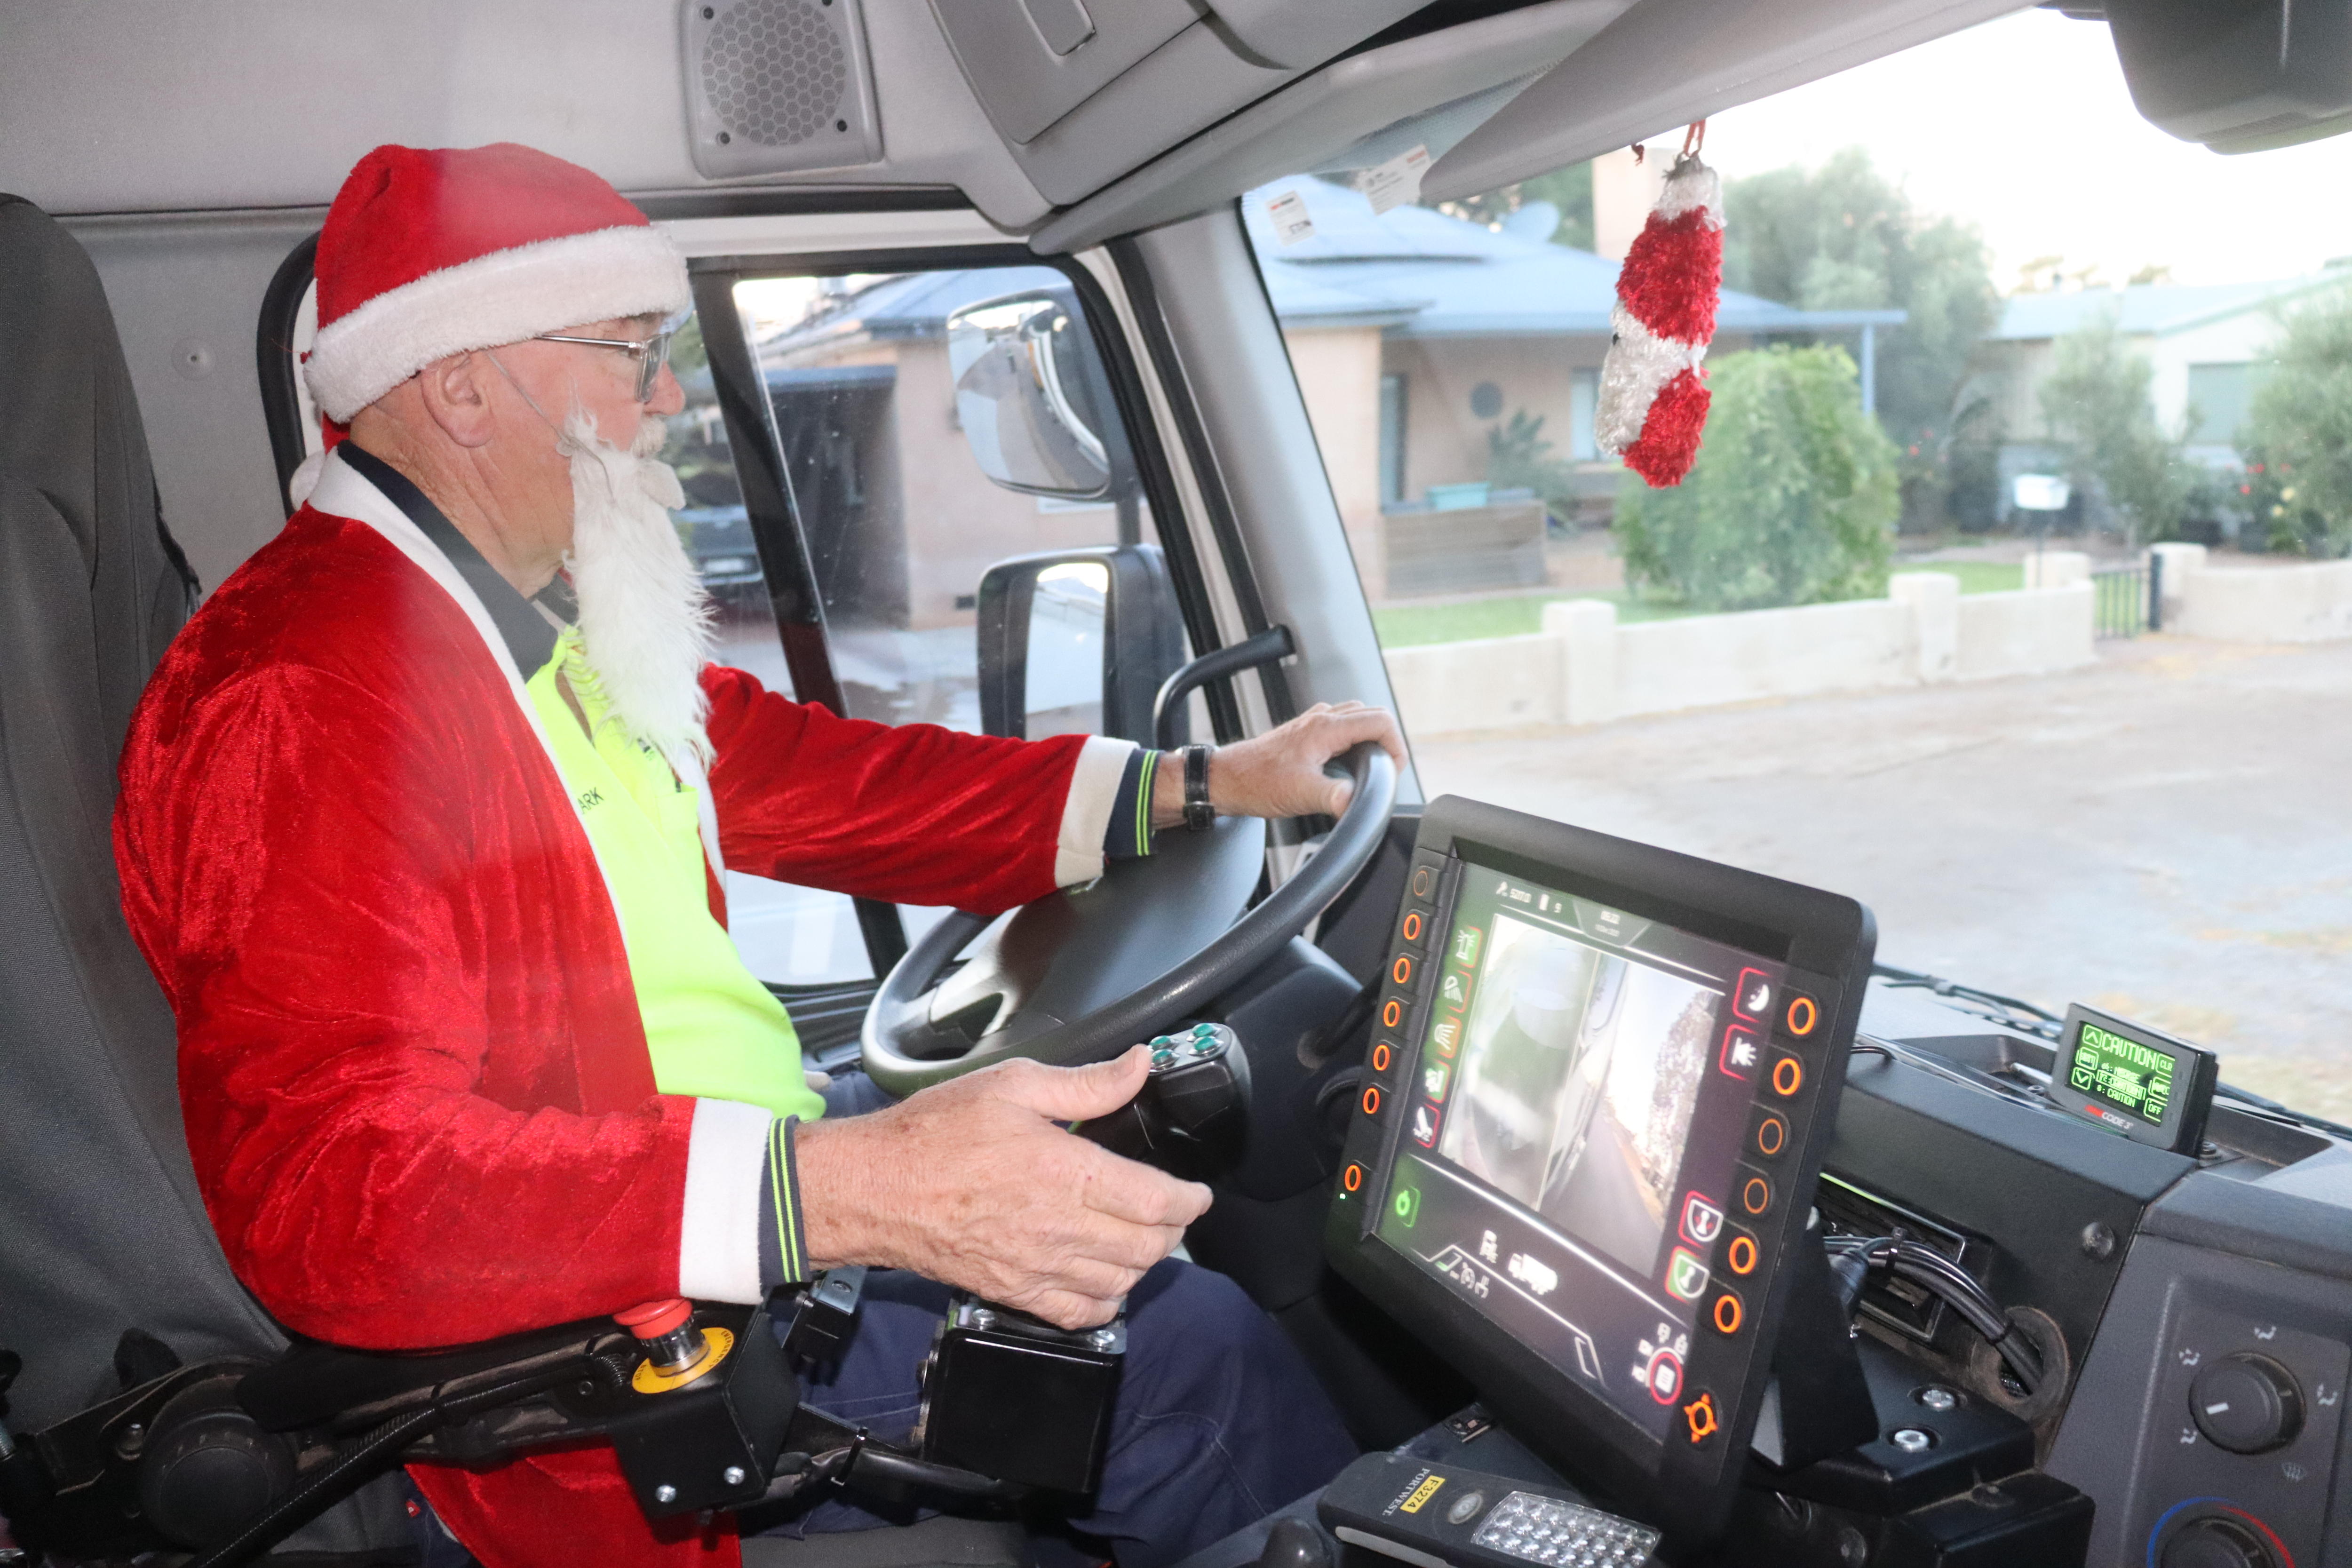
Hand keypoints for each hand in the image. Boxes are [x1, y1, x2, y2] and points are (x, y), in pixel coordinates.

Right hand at [794, 1048, 1210, 1328]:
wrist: (875, 1187)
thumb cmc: (937, 1133)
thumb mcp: (1015, 1084)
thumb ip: (1087, 1083)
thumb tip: (1140, 1064)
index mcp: (1066, 1171)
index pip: (1156, 1201)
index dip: (1188, 1200)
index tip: (1195, 1193)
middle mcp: (1059, 1226)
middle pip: (1148, 1247)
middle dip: (1173, 1231)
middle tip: (1171, 1211)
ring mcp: (1037, 1265)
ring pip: (1121, 1282)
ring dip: (1143, 1263)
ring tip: (1141, 1239)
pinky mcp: (1014, 1292)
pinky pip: (1080, 1314)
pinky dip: (1105, 1302)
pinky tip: (1104, 1278)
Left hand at [1156, 701, 1407, 823]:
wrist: (1227, 780)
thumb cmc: (1257, 783)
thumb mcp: (1302, 795)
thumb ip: (1335, 797)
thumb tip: (1357, 803)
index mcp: (1325, 728)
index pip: (1380, 720)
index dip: (1396, 746)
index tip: (1393, 771)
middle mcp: (1321, 719)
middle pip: (1372, 715)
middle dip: (1387, 741)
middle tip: (1386, 771)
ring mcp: (1312, 724)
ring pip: (1356, 719)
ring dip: (1370, 740)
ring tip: (1369, 769)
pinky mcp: (1305, 734)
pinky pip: (1340, 728)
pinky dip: (1352, 742)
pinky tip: (1344, 767)